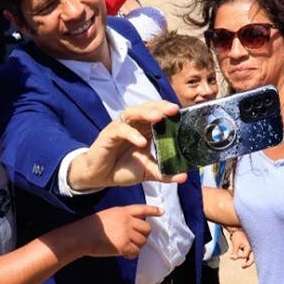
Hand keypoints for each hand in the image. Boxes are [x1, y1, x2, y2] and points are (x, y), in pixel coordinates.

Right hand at [68, 101, 184, 190]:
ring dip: (146, 113)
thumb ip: (164, 173)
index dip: (168, 111)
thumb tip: (183, 177)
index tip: (182, 112)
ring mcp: (120, 128)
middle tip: (173, 110)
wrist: (100, 177)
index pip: (158, 113)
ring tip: (158, 118)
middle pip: (147, 108)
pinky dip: (132, 134)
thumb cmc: (123, 169)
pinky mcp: (108, 135)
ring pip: (133, 113)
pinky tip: (141, 142)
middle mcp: (133, 125)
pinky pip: (120, 130)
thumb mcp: (147, 172)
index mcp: (144, 129)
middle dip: (160, 107)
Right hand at [76, 204, 162, 258]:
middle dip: (143, 235)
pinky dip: (130, 255)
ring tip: (125, 247)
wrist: (82, 235)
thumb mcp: (108, 215)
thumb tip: (132, 228)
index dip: (153, 210)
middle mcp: (127, 220)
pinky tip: (123, 254)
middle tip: (135, 240)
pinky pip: (135, 252)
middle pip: (147, 229)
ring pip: (142, 242)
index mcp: (122, 211)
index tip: (161, 212)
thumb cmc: (91, 226)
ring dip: (136, 246)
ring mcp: (126, 233)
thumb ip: (121, 218)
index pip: (142, 209)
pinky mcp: (124, 246)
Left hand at [228, 229, 253, 268]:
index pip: (245, 256)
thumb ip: (234, 252)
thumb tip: (232, 258)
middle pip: (253, 259)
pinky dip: (247, 259)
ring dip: (248, 262)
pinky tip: (244, 263)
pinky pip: (250, 255)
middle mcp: (253, 248)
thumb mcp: (235, 244)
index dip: (239, 256)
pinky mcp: (250, 248)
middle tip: (242, 266)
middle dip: (248, 264)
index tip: (233, 255)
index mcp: (251, 247)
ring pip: (252, 258)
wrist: (238, 229)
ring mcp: (252, 248)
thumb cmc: (237, 236)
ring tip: (243, 266)